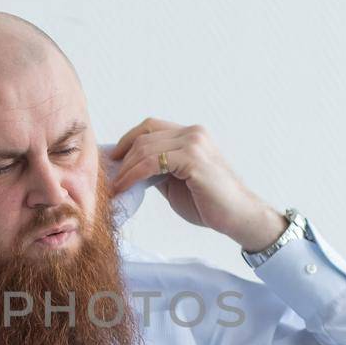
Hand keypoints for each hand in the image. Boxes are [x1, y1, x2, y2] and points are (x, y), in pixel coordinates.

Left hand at [109, 118, 287, 251]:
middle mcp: (193, 133)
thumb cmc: (209, 203)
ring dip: (125, 169)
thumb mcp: (175, 182)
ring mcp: (194, 143)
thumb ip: (157, 170)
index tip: (112, 159)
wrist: (237, 217)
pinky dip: (133, 175)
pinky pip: (152, 162)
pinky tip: (124, 188)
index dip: (127, 140)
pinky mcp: (193, 159)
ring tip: (114, 187)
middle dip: (122, 156)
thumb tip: (127, 169)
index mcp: (191, 135)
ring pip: (145, 147)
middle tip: (107, 176)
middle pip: (144, 135)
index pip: (150, 126)